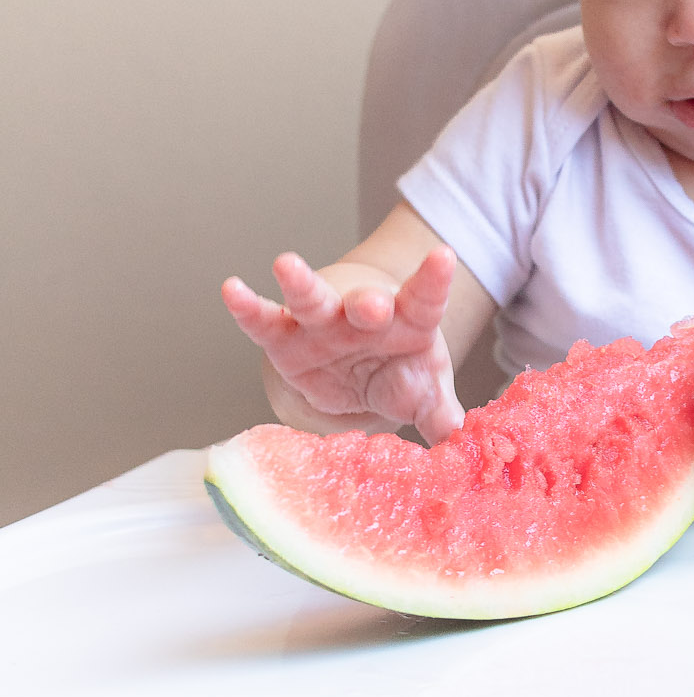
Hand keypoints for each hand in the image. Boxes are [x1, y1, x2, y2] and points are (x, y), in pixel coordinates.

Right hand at [222, 247, 461, 443]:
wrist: (360, 372)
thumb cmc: (399, 373)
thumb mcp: (423, 393)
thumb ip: (439, 411)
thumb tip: (459, 438)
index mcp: (408, 323)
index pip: (425, 300)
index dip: (433, 280)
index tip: (443, 258)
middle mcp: (362, 316)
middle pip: (365, 304)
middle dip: (368, 303)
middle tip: (373, 304)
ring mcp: (321, 323)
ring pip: (311, 300)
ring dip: (300, 283)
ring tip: (285, 264)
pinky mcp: (285, 338)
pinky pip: (264, 321)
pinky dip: (247, 307)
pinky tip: (231, 289)